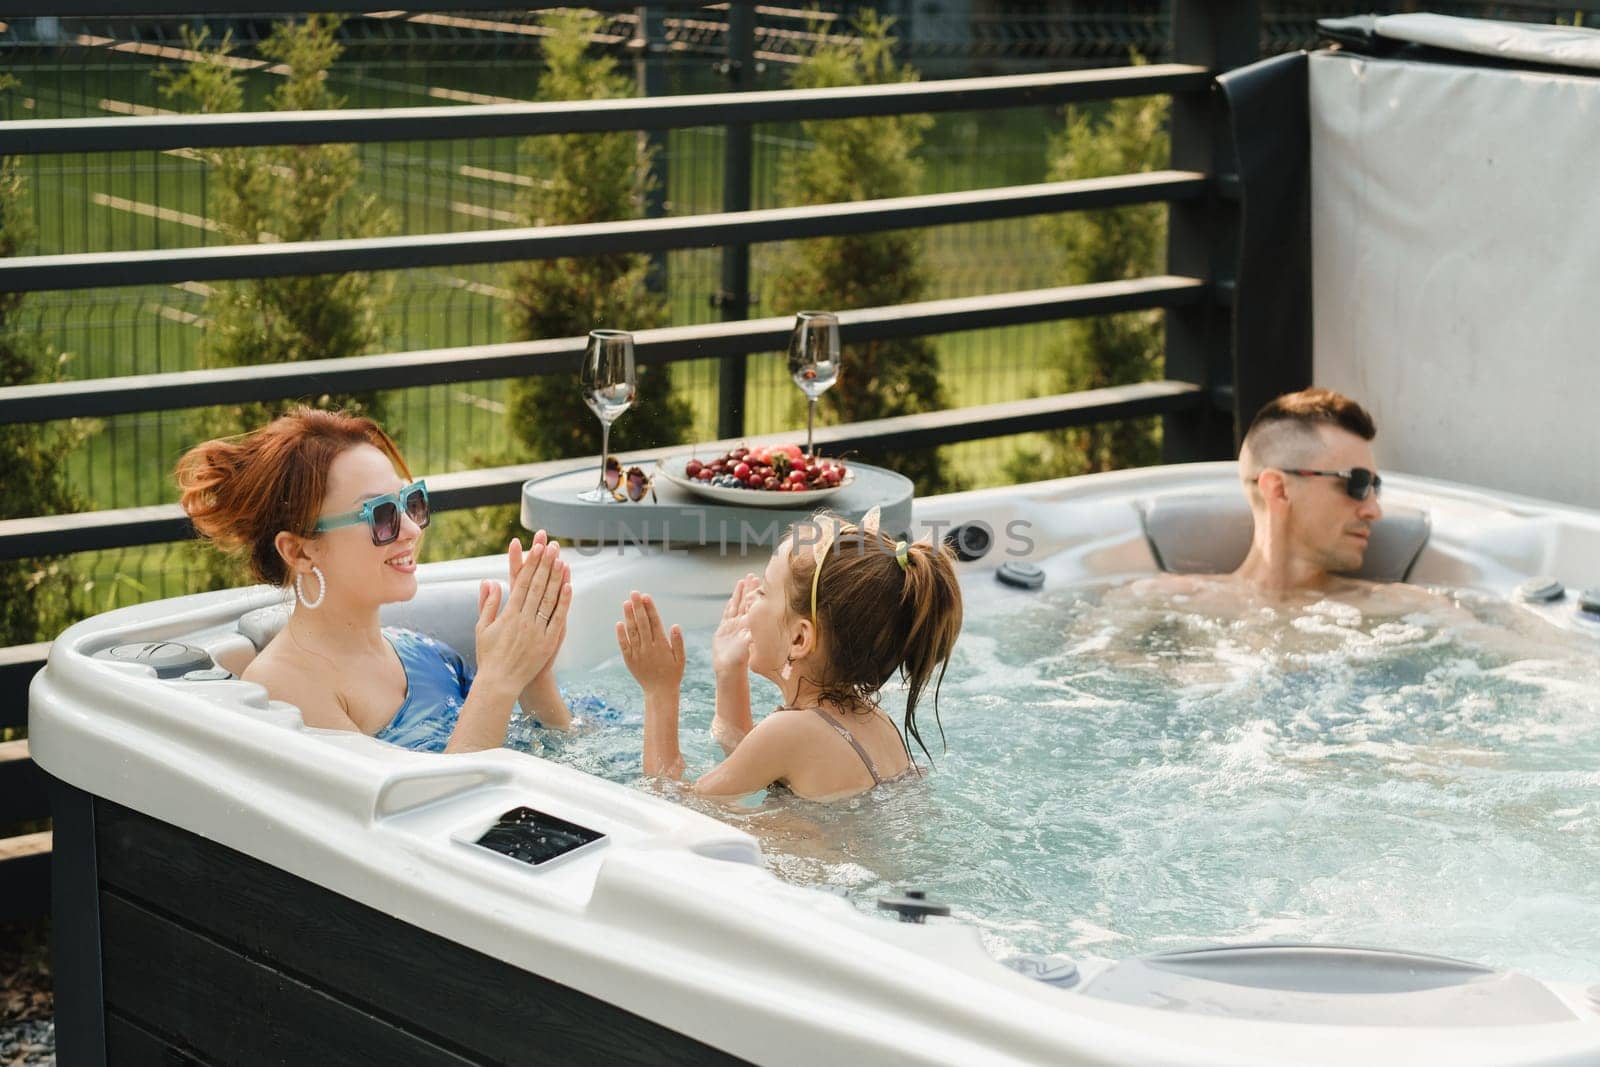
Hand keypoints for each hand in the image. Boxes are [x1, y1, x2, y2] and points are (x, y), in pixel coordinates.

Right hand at [475, 539, 569, 695]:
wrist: (500, 683)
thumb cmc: (489, 655)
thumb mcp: (482, 628)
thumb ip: (487, 603)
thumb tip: (489, 581)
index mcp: (507, 614)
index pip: (521, 583)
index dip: (530, 564)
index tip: (536, 548)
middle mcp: (523, 619)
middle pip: (537, 586)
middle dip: (545, 564)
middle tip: (552, 545)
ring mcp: (537, 630)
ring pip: (549, 599)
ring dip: (556, 578)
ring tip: (562, 559)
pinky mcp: (547, 642)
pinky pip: (558, 618)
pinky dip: (564, 602)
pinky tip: (569, 586)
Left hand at [616, 591, 684, 693]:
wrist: (659, 692)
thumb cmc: (673, 674)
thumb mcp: (681, 659)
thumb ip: (678, 642)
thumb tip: (675, 625)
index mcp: (662, 645)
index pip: (655, 622)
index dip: (650, 608)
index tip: (646, 596)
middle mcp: (648, 647)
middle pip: (642, 623)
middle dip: (638, 607)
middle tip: (634, 592)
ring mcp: (638, 653)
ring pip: (632, 632)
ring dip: (629, 616)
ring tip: (626, 603)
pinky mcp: (630, 660)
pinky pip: (624, 645)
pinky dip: (621, 634)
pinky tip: (619, 623)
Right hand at [711, 574, 755, 677]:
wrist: (729, 669)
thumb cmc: (740, 660)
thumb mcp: (746, 647)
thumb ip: (749, 637)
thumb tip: (752, 631)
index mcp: (750, 625)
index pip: (754, 605)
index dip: (756, 593)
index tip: (762, 581)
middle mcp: (743, 623)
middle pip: (746, 602)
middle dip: (749, 589)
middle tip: (753, 575)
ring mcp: (734, 626)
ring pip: (737, 605)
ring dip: (739, 593)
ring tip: (742, 581)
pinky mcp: (725, 629)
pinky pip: (727, 614)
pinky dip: (730, 605)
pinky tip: (732, 598)